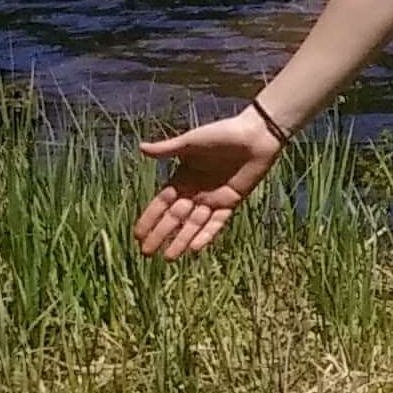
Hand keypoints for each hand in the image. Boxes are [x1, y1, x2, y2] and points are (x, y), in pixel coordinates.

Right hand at [135, 108, 285, 259]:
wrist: (256, 134)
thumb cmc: (222, 134)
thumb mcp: (191, 142)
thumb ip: (168, 149)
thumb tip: (140, 148)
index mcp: (183, 178)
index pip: (161, 203)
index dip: (149, 219)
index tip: (137, 235)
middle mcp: (196, 191)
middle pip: (174, 218)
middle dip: (160, 235)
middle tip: (146, 253)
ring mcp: (214, 198)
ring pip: (194, 224)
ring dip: (181, 240)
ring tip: (168, 258)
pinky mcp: (232, 201)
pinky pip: (217, 222)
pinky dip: (207, 235)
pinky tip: (194, 249)